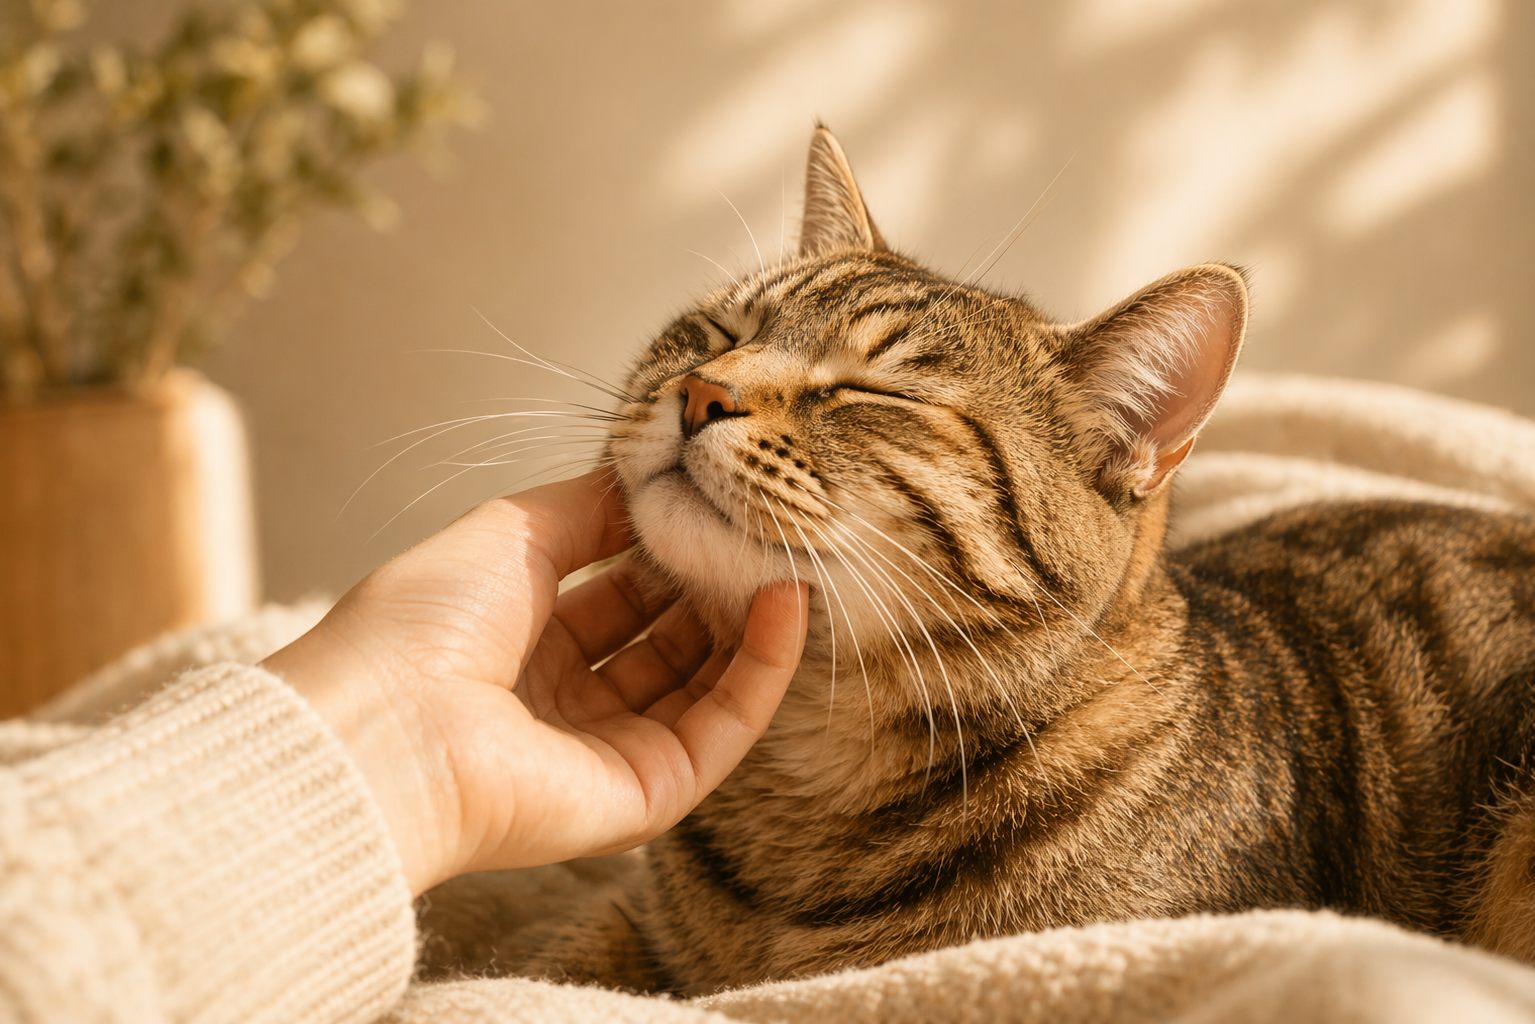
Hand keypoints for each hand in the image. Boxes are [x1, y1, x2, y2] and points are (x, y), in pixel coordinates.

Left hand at [260, 471, 808, 894]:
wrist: (387, 731)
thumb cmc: (425, 622)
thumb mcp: (513, 532)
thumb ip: (591, 507)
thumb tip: (652, 479)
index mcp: (520, 641)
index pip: (618, 596)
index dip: (668, 554)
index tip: (717, 506)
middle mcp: (564, 702)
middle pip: (666, 642)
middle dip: (715, 587)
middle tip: (765, 533)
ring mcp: (606, 753)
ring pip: (704, 687)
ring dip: (750, 625)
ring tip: (788, 562)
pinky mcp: (644, 797)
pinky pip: (721, 730)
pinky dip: (761, 670)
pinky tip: (784, 608)